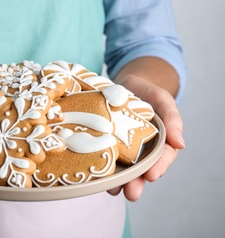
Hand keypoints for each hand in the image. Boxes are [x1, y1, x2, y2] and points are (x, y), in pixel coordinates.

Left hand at [107, 75, 184, 200]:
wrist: (125, 84)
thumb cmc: (148, 93)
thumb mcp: (163, 100)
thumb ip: (173, 119)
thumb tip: (181, 144)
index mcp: (160, 143)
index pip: (163, 158)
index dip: (159, 168)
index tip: (152, 176)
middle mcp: (142, 150)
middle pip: (141, 171)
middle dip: (137, 183)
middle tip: (131, 193)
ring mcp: (123, 149)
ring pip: (123, 170)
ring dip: (118, 182)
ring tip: (113, 190)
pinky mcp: (106, 145)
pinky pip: (104, 158)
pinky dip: (101, 168)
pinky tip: (96, 177)